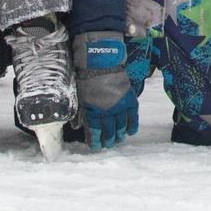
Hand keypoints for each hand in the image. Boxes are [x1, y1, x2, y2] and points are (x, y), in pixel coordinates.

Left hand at [72, 32, 138, 148]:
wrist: (102, 64)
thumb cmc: (87, 80)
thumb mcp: (80, 98)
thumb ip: (80, 114)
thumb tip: (77, 126)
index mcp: (93, 112)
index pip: (95, 132)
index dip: (95, 141)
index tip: (95, 146)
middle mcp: (107, 112)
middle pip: (109, 132)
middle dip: (108, 141)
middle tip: (108, 145)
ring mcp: (119, 106)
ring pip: (121, 127)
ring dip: (119, 136)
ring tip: (118, 140)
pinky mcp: (129, 100)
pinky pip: (133, 117)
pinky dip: (132, 126)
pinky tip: (131, 132)